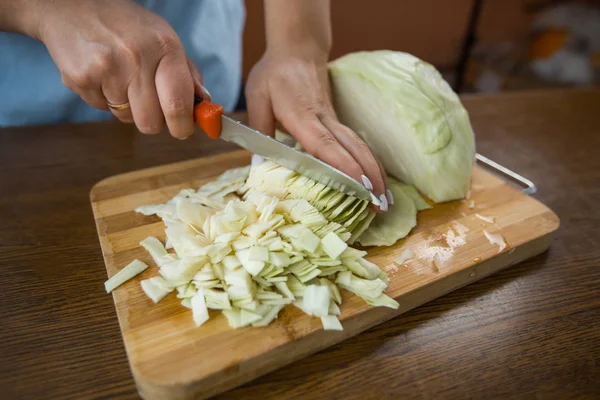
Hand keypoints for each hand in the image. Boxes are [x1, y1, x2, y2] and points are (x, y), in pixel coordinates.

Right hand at [38, 0, 207, 138]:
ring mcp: (106, 69)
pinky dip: (104, 98)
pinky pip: (102, 109)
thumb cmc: (126, 26)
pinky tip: (101, 73)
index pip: (178, 104)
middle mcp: (136, 57)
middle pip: (151, 122)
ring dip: (127, 107)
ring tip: (120, 77)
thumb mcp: (163, 39)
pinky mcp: (81, 79)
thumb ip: (187, 74)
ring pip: (126, 119)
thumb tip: (204, 105)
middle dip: (153, 120)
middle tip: (149, 103)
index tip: (183, 129)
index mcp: (164, 46)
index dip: (183, 126)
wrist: (72, 6)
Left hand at [245, 51, 389, 211]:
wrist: (297, 50)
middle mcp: (324, 120)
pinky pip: (357, 145)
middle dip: (369, 177)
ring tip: (385, 201)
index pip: (325, 143)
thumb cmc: (275, 74)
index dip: (342, 165)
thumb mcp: (258, 98)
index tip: (360, 183)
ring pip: (360, 147)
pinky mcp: (337, 122)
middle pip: (353, 148)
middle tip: (380, 205)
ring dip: (375, 173)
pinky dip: (370, 164)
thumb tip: (258, 165)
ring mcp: (334, 120)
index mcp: (302, 116)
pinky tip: (377, 181)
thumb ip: (260, 129)